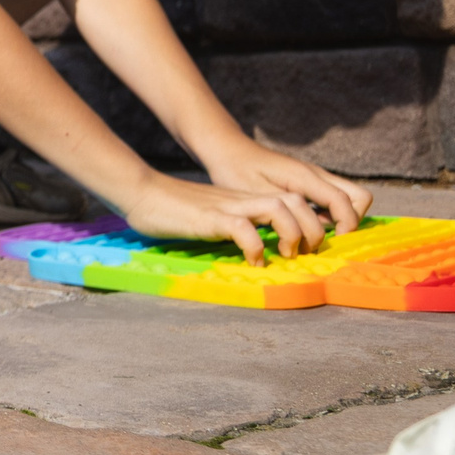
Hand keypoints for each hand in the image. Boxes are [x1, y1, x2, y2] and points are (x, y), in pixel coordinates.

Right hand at [121, 160, 367, 266]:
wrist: (142, 191)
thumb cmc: (172, 209)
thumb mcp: (213, 216)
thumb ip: (233, 225)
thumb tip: (251, 248)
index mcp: (246, 199)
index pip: (294, 200)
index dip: (312, 221)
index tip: (310, 248)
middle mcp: (244, 199)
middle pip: (297, 201)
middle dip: (312, 228)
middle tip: (304, 254)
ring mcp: (229, 206)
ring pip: (279, 208)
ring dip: (291, 234)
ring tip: (284, 256)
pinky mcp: (211, 218)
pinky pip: (243, 228)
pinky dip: (255, 247)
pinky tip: (251, 262)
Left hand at [202, 136, 371, 237]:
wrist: (227, 150)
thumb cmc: (236, 172)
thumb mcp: (256, 196)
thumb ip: (285, 213)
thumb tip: (308, 235)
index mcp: (305, 176)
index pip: (344, 202)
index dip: (346, 226)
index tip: (330, 244)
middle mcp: (316, 174)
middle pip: (359, 198)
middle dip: (351, 222)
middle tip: (324, 239)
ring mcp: (315, 177)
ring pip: (349, 198)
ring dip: (340, 219)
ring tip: (311, 235)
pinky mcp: (309, 182)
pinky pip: (333, 199)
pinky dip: (329, 215)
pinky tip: (304, 226)